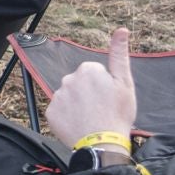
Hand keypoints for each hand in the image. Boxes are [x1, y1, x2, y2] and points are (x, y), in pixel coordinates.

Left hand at [43, 28, 136, 147]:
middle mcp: (68, 79)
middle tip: (100, 109)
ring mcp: (58, 96)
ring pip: (69, 97)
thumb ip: (120, 54)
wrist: (102, 144)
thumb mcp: (124, 82)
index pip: (94, 73)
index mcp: (88, 69)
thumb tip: (121, 30)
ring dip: (77, 104)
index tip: (109, 99)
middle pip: (80, 83)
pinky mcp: (51, 112)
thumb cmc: (118, 113)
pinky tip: (78, 124)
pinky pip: (60, 111)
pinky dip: (67, 117)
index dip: (104, 86)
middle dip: (88, 93)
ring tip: (90, 119)